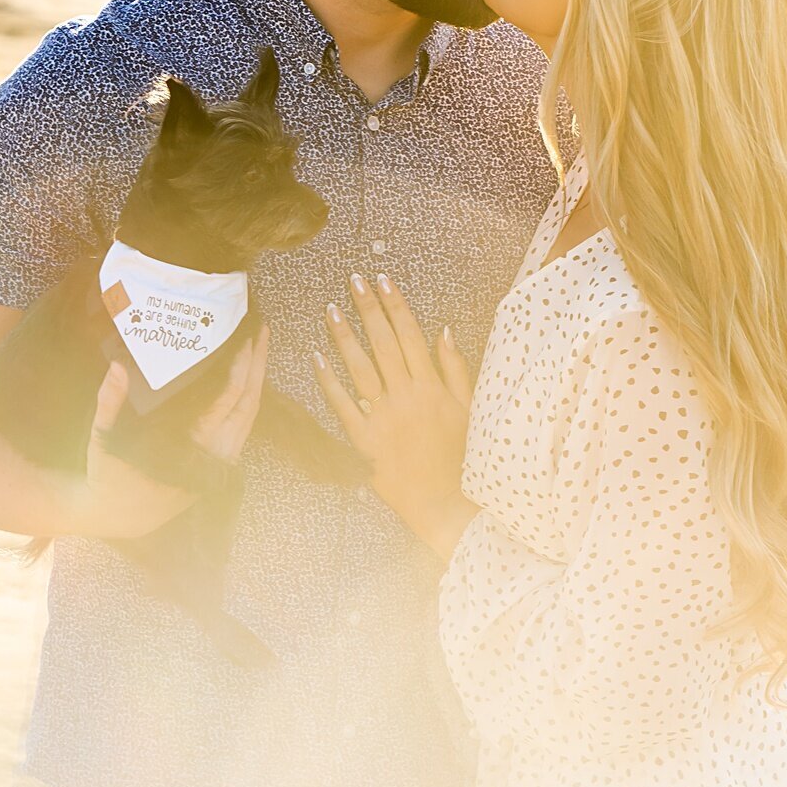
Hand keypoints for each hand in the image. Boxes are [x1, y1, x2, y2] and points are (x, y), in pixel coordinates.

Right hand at [64, 328, 269, 541]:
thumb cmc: (111, 476)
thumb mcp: (104, 440)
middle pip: (248, 404)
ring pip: (250, 414)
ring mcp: (221, 458)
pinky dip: (248, 396)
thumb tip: (117, 368)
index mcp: (191, 448)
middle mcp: (213, 454)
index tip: (244, 340)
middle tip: (259, 329)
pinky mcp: (220, 459)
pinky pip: (242, 423)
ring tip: (258, 344)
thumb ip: (110, 404)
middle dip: (257, 365)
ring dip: (256, 378)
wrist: (119, 516)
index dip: (239, 370)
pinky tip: (246, 375)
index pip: (226, 403)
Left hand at [312, 275, 476, 555]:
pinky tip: (316, 357)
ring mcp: (383, 418)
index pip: (409, 334)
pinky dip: (329, 382)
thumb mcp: (471, 410)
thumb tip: (443, 330)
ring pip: (359, 369)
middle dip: (367, 309)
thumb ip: (455, 369)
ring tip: (331, 309)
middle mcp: (406, 396)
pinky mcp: (364, 442)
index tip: (383, 280)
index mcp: (431, 386)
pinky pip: (342, 407)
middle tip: (353, 280)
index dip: (395, 304)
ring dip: (344, 337)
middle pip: (382, 343)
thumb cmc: (464, 458)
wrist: (448, 506)